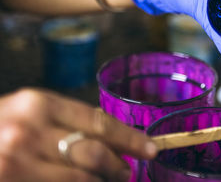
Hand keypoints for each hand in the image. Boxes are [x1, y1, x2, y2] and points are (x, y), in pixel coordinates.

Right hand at [0, 88, 156, 181]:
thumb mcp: (25, 114)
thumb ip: (62, 123)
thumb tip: (107, 140)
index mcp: (38, 103)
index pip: (99, 121)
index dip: (129, 137)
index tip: (150, 149)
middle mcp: (28, 130)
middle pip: (95, 152)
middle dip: (119, 166)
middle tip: (127, 173)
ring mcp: (17, 161)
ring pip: (81, 177)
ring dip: (100, 180)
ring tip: (108, 179)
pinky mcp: (11, 181)